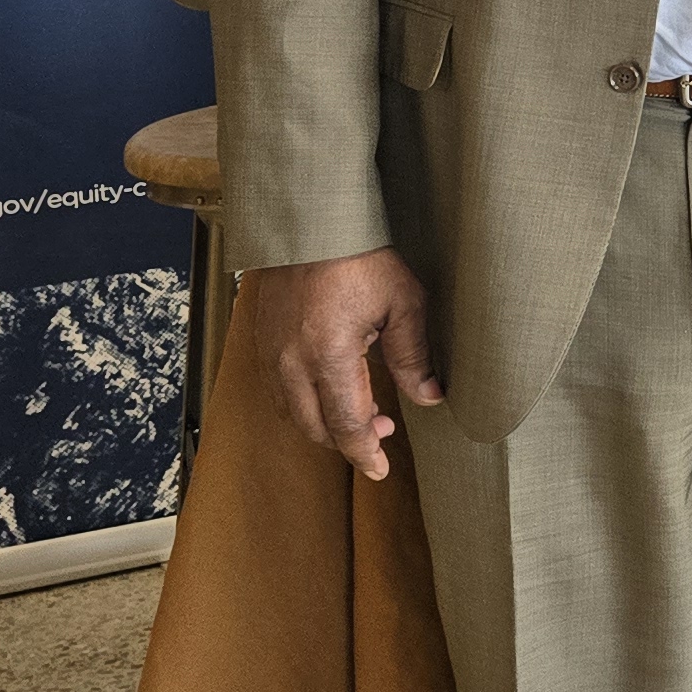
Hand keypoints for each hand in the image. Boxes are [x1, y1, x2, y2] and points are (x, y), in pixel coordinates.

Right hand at [253, 249, 437, 479]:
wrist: (311, 222)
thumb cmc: (360, 256)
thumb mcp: (403, 304)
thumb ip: (414, 357)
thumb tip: (429, 397)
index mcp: (328, 357)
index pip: (346, 425)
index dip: (366, 453)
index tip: (381, 469)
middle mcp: (291, 363)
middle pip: (316, 427)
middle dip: (349, 441)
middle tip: (383, 434)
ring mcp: (271, 353)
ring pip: (294, 413)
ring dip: (326, 423)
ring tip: (363, 412)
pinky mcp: (263, 342)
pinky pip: (279, 391)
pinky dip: (305, 403)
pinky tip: (331, 390)